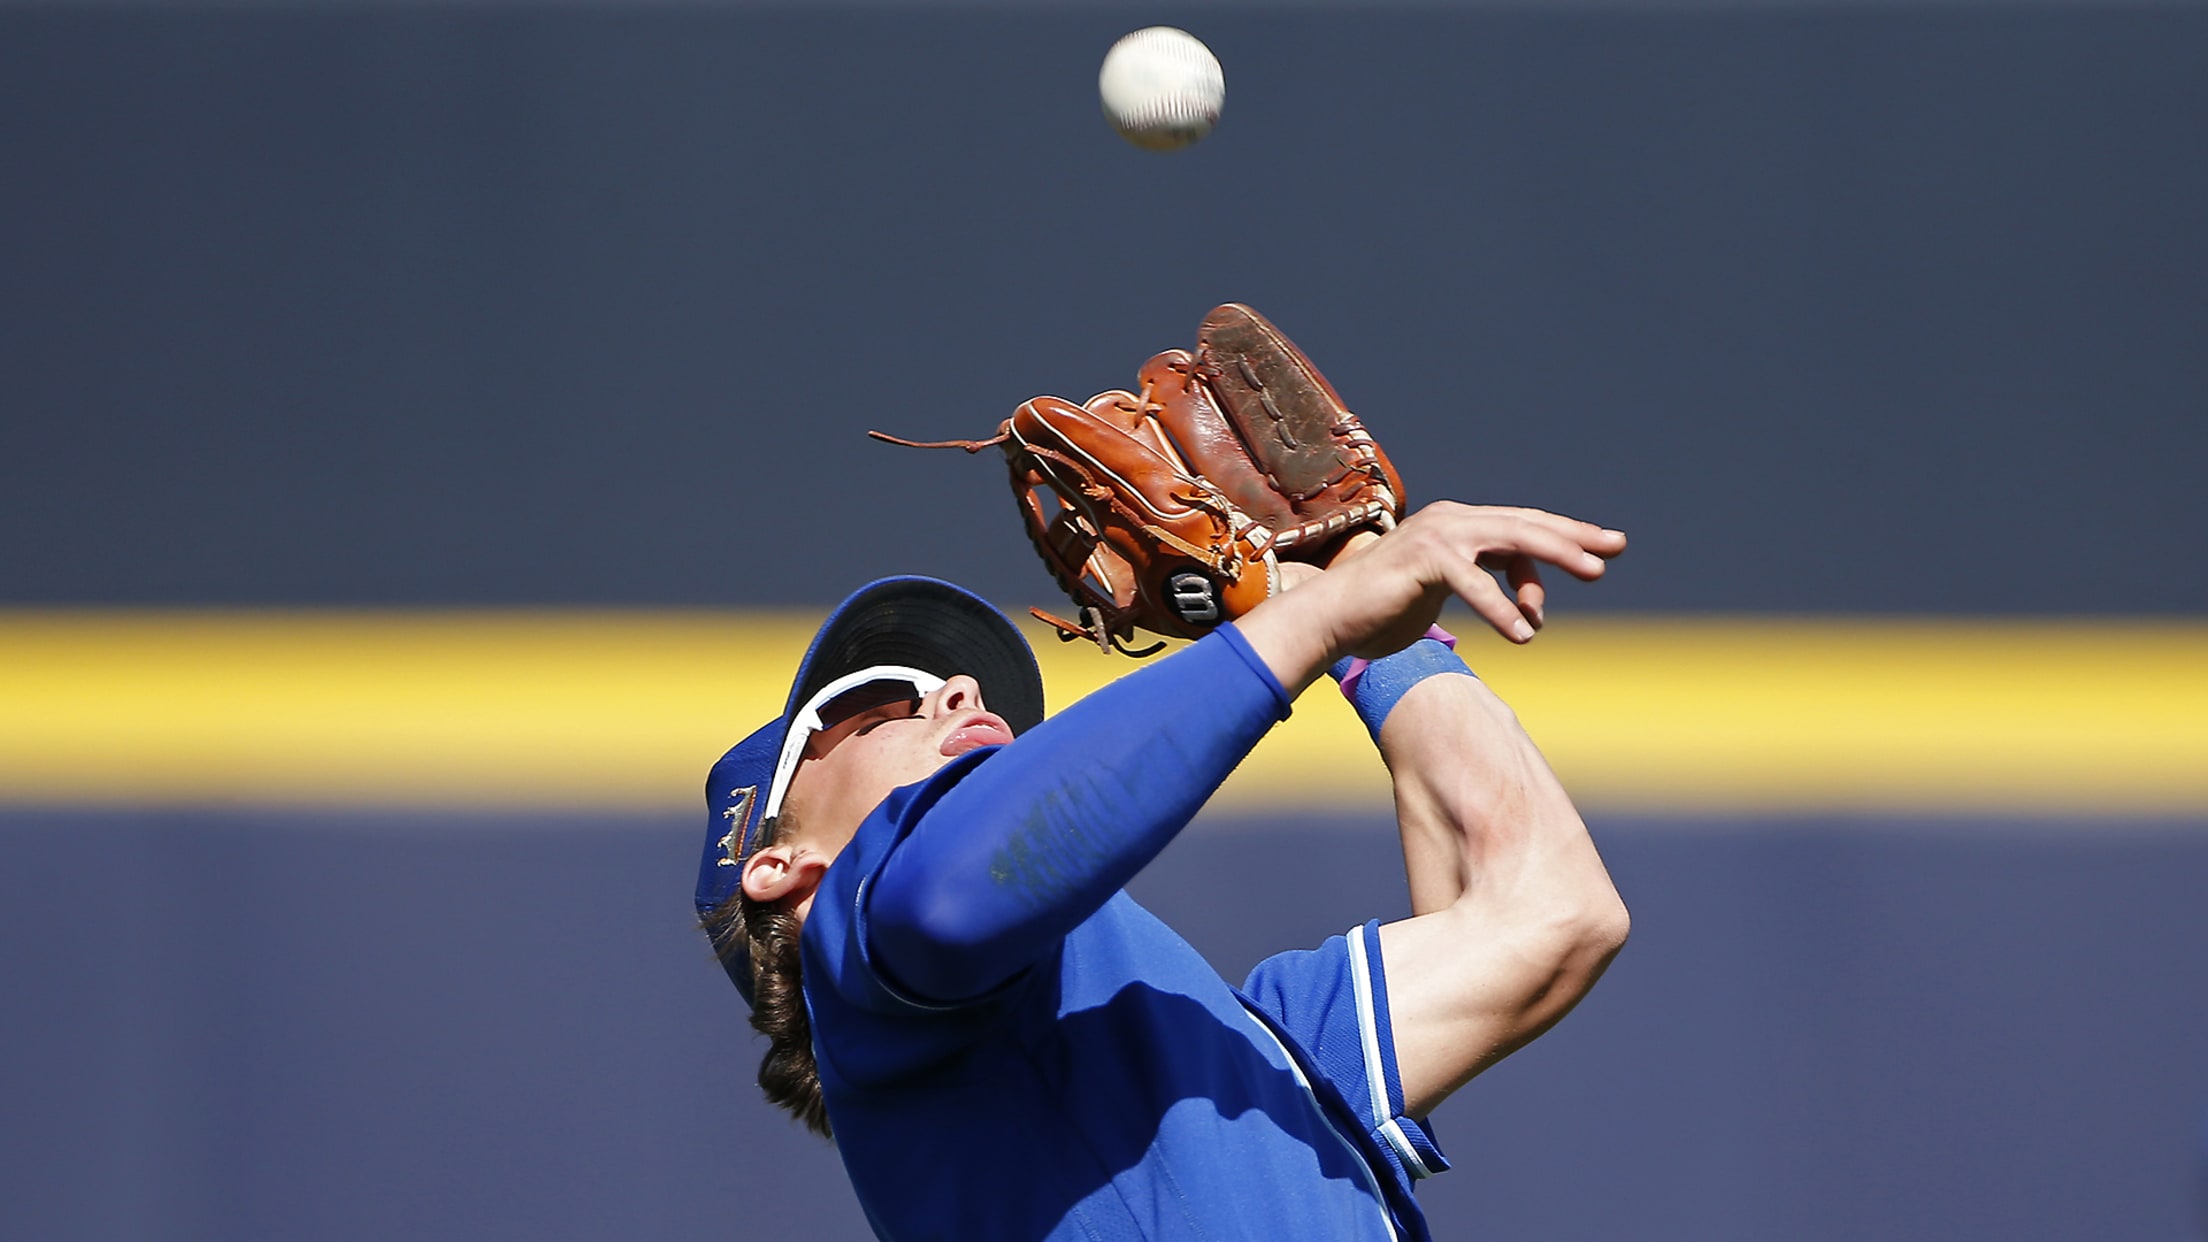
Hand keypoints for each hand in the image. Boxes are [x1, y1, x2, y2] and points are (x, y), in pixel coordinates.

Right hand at [1239, 503, 1625, 686]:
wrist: (1328, 620)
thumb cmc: (1380, 616)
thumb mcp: (1441, 600)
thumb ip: (1480, 592)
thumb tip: (1528, 615)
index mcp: (1456, 529)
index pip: (1521, 528)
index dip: (1565, 537)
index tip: (1606, 547)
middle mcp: (1451, 522)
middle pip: (1525, 525)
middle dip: (1574, 537)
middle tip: (1614, 549)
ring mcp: (1437, 535)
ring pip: (1510, 539)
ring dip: (1554, 557)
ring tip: (1594, 575)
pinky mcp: (1424, 558)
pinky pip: (1474, 582)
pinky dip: (1502, 607)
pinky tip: (1524, 634)